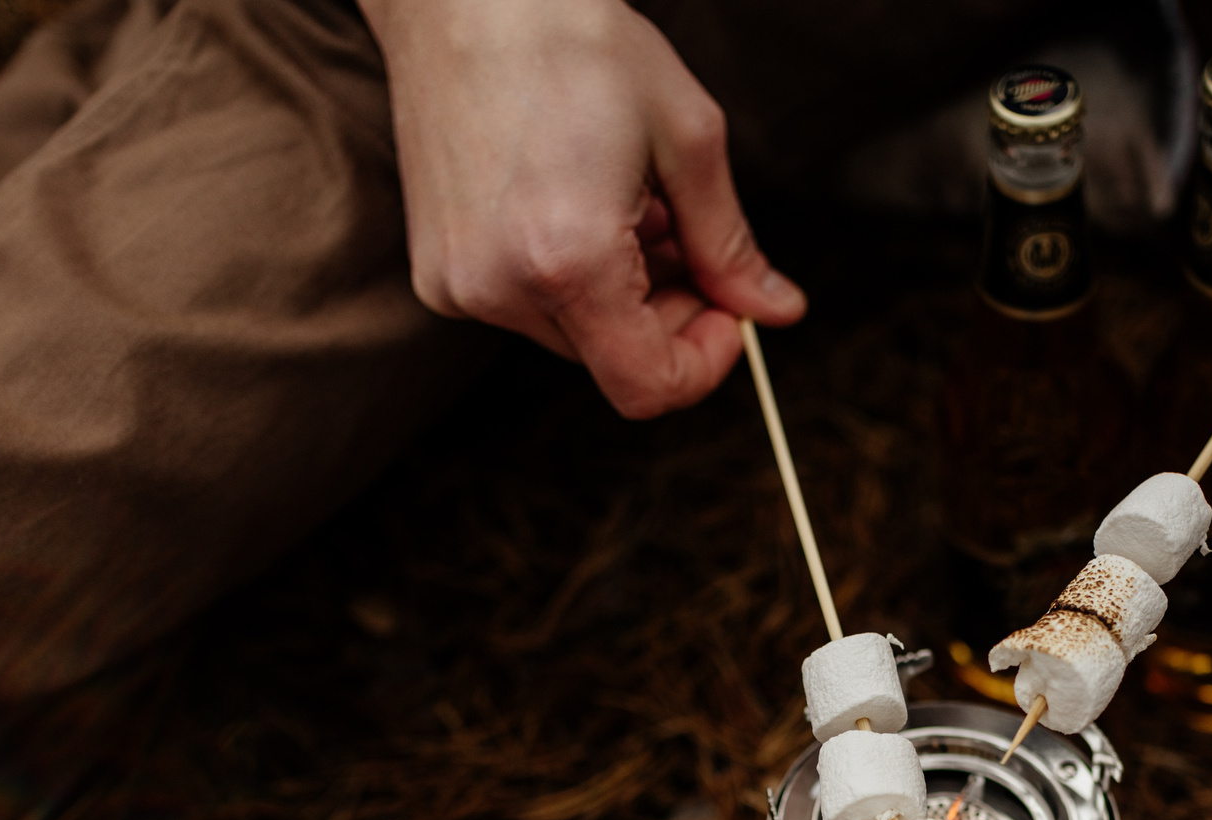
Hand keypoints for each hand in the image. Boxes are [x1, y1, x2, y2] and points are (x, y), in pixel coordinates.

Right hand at [358, 0, 803, 418]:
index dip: (704, 363)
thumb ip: (729, 243)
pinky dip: (570, 276)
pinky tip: (577, 202)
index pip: (647, 387)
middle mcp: (499, 287)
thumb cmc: (574, 41)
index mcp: (567, 259)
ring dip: (621, 293)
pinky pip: (526, 306)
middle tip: (684, 235)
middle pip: (614, 362)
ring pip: (574, 336)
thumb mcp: (685, 139)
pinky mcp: (437, 271)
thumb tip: (774, 310)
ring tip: (627, 203)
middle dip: (667, 316)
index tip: (727, 312)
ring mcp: (458, 284)